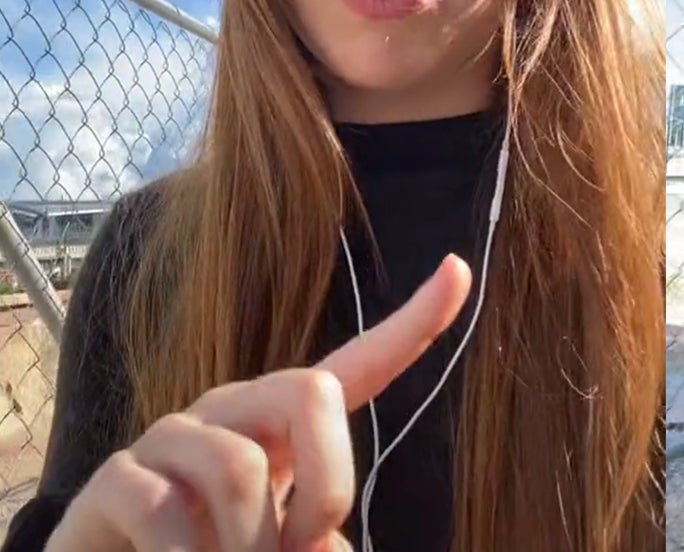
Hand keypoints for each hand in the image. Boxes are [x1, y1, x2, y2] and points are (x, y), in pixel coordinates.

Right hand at [48, 255, 473, 551]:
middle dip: (327, 483)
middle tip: (301, 547)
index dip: (414, 322)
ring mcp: (170, 437)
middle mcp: (232, 411)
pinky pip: (163, 509)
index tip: (460, 270)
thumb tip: (329, 546)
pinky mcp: (113, 478)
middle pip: (310, 390)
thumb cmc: (216, 551)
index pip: (360, 364)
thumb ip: (321, 536)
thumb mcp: (286, 544)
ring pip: (239, 469)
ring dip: (250, 547)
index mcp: (285, 422)